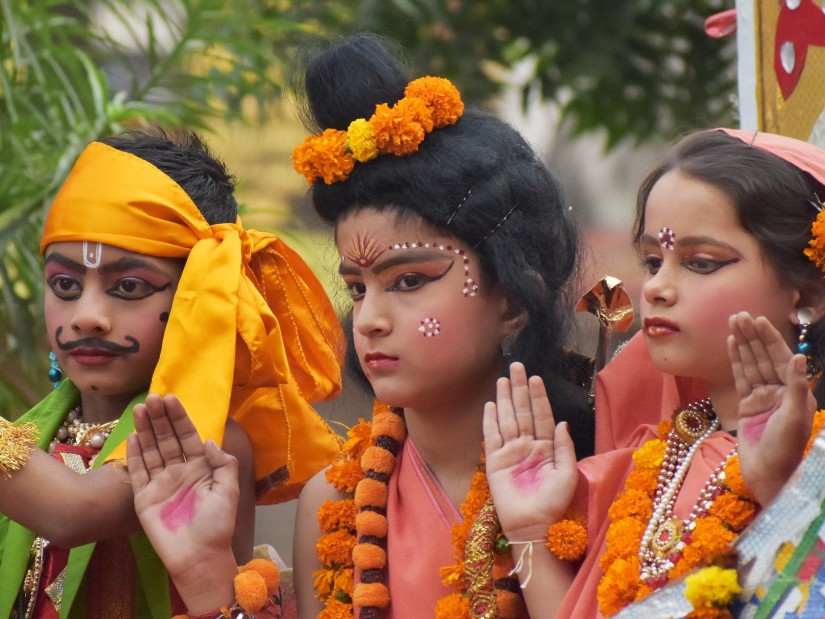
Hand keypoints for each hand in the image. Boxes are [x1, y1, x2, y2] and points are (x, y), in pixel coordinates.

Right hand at [127, 394, 238, 588]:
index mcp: (201, 469)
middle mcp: (180, 472)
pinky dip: (134, 455)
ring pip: (152, 451)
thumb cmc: (217, 524)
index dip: (180, 418)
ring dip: (146, 430)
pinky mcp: (145, 498)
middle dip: (160, 419)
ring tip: (139, 409)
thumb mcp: (229, 490)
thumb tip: (208, 440)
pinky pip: (138, 472)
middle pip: (168, 439)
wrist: (199, 557)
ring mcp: (161, 484)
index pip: (188, 437)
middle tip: (152, 398)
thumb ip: (223, 463)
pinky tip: (132, 436)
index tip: (171, 399)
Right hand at [483, 362, 577, 540]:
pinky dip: (490, 420)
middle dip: (520, 388)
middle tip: (517, 366)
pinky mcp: (495, 461)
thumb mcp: (567, 474)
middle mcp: (528, 445)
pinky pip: (492, 436)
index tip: (536, 377)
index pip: (542, 415)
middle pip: (523, 411)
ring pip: (507, 418)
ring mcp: (510, 452)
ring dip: (505, 398)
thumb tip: (563, 422)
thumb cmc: (553, 504)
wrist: (533, 526)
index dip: (539, 397)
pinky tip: (491, 404)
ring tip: (503, 379)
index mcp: (546, 447)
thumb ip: (564, 447)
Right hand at [728, 312, 813, 504]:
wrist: (768, 476)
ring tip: (733, 324)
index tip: (758, 320)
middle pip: (764, 357)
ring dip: (742, 344)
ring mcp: (762, 398)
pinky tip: (731, 345)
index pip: (780, 358)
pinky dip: (736, 361)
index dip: (769, 338)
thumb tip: (797, 357)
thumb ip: (794, 386)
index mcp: (795, 393)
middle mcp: (780, 391)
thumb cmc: (785, 450)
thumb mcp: (793, 417)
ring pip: (751, 365)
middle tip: (740, 315)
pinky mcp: (747, 406)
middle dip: (752, 336)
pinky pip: (740, 378)